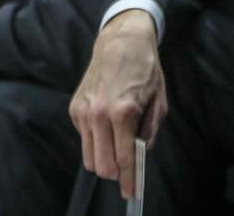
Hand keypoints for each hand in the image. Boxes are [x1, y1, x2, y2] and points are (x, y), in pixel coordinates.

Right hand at [69, 10, 166, 199]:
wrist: (121, 41)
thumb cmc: (144, 68)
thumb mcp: (159, 100)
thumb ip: (149, 131)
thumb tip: (139, 153)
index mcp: (123, 112)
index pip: (123, 159)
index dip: (128, 180)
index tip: (131, 192)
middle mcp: (98, 114)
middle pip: (102, 165)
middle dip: (115, 174)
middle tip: (126, 173)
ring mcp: (83, 112)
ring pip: (88, 157)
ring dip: (103, 159)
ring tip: (117, 149)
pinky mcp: (74, 108)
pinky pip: (84, 138)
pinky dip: (95, 140)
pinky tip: (107, 125)